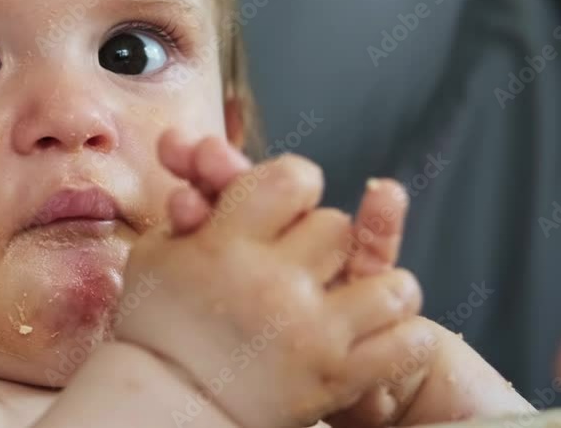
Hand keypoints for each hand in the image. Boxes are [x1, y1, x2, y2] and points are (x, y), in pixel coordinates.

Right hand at [115, 130, 424, 426]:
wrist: (162, 407)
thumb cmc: (156, 326)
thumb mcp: (156, 256)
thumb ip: (190, 207)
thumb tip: (209, 158)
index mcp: (226, 244)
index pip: (293, 177)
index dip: (293, 183)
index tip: (285, 204)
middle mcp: (274, 282)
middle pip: (337, 226)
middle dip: (321, 240)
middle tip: (304, 263)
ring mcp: (311, 332)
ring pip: (391, 284)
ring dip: (377, 288)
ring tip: (354, 299)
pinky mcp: (334, 379)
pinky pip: (404, 345)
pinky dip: (403, 337)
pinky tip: (379, 334)